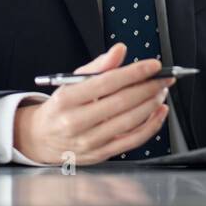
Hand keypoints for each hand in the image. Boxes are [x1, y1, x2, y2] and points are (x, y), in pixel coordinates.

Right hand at [13, 42, 175, 164]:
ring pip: (129, 122)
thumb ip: (98, 66)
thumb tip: (119, 50)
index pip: (107, 82)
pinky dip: (151, 126)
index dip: (134, 72)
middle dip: (148, 88)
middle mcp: (76, 122)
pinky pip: (132, 141)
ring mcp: (89, 141)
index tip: (154, 65)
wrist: (41, 138)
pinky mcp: (100, 154)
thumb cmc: (61, 107)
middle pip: (121, 102)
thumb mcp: (71, 81)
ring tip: (161, 91)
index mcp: (67, 99)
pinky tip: (159, 112)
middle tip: (164, 78)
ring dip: (151, 104)